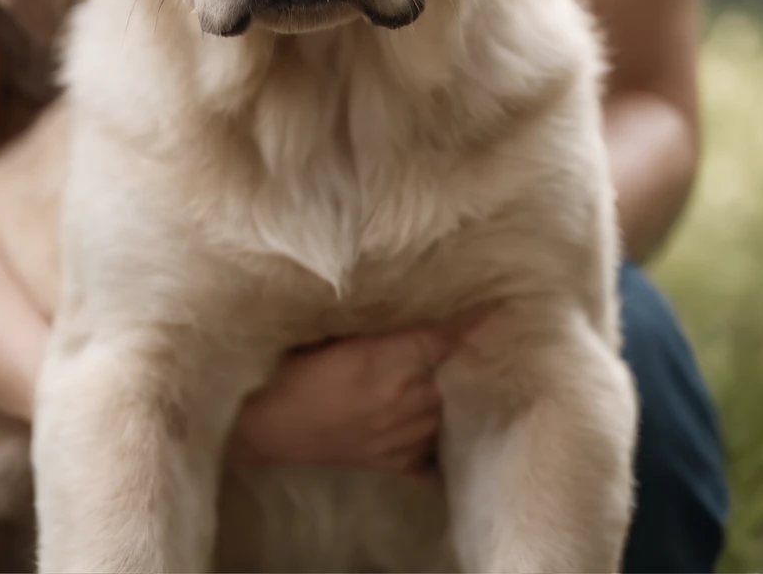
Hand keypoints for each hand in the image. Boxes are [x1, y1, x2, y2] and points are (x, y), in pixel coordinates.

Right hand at [228, 321, 474, 478]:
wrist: (264, 424)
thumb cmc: (290, 370)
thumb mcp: (329, 334)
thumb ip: (370, 325)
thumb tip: (400, 301)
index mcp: (380, 361)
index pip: (438, 341)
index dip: (470, 326)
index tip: (498, 312)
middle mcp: (397, 400)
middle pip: (450, 379)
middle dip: (470, 361)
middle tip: (489, 343)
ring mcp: (395, 435)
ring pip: (444, 416)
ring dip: (457, 397)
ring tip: (473, 380)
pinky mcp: (385, 460)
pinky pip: (427, 457)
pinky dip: (440, 444)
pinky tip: (448, 433)